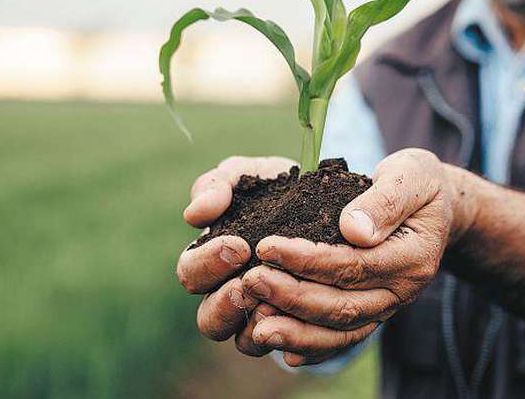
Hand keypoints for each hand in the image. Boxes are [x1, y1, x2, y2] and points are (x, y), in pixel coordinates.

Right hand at [175, 155, 294, 354]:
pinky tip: (305, 319)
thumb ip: (217, 185)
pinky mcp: (296, 328)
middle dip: (227, 303)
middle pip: (209, 320)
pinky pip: (288, 349)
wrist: (334, 203)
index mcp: (210, 259)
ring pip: (244, 343)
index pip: (191, 274)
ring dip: (256, 326)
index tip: (239, 245)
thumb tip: (195, 214)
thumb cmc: (279, 188)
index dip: (209, 264)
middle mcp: (229, 294)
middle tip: (251, 281)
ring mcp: (260, 316)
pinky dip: (294, 338)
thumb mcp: (249, 176)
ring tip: (276, 304)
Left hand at [240, 148, 466, 365]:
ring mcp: (387, 306)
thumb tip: (354, 229)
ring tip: (257, 327)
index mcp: (412, 256)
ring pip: (341, 330)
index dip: (307, 259)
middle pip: (343, 305)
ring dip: (297, 331)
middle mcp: (402, 290)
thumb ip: (386, 200)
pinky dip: (314, 347)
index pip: (353, 265)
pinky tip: (284, 349)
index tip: (267, 246)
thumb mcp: (412, 175)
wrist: (437, 206)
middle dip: (292, 296)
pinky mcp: (373, 313)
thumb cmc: (418, 183)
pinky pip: (344, 338)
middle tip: (250, 281)